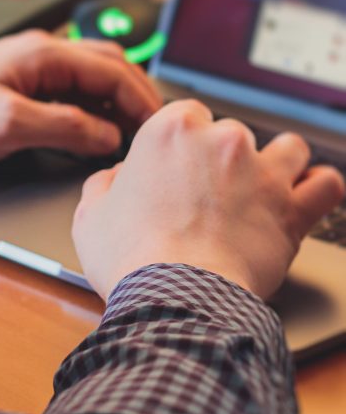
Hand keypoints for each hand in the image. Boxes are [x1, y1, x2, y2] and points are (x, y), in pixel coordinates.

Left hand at [0, 30, 161, 166]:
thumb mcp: (8, 126)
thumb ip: (66, 128)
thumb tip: (109, 135)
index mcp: (43, 53)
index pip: (113, 70)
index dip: (142, 101)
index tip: (156, 129)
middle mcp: (41, 54)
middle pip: (109, 67)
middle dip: (136, 96)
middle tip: (153, 130)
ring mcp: (30, 68)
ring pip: (90, 80)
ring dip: (114, 104)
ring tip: (130, 136)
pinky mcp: (19, 86)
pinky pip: (68, 93)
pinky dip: (90, 111)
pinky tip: (93, 133)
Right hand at [73, 99, 345, 300]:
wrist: (175, 298)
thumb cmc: (133, 258)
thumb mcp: (90, 215)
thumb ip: (105, 184)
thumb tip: (116, 178)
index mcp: (170, 131)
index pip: (185, 115)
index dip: (181, 144)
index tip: (177, 166)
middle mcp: (222, 141)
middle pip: (232, 133)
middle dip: (223, 159)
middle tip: (208, 195)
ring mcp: (263, 172)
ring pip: (288, 147)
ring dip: (278, 163)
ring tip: (262, 188)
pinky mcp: (293, 208)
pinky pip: (325, 184)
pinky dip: (318, 189)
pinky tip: (305, 197)